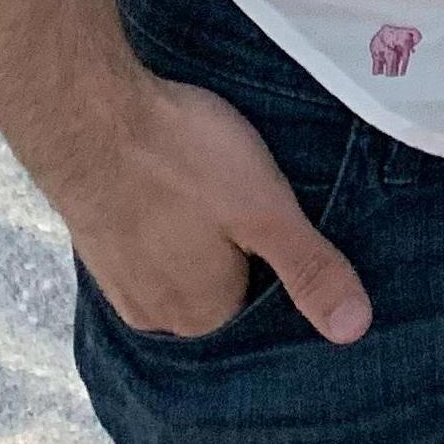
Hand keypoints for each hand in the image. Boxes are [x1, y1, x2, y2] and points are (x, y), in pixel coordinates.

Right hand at [34, 64, 372, 345]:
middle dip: (239, 244)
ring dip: (199, 228)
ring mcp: (119, 281)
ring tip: (211, 179)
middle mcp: (157, 314)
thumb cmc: (182, 158)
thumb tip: (354, 328)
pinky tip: (174, 180)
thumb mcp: (264, 210)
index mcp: (203, 315)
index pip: (266, 300)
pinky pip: (148, 241)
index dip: (280, 251)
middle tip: (246, 186)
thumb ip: (308, 268)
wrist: (88, 116)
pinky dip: (165, 217)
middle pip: (222, 283)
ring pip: (182, 260)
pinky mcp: (97, 243)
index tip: (282, 206)